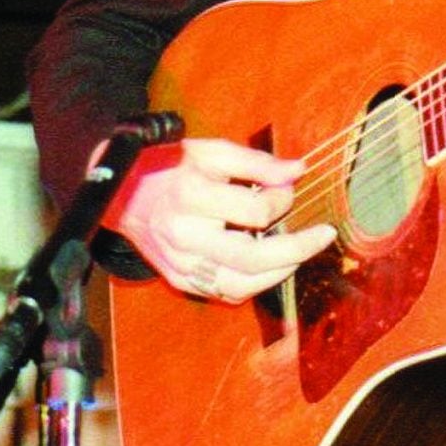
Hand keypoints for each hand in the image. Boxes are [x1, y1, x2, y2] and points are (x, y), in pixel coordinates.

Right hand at [114, 138, 336, 302]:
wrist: (122, 194)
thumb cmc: (169, 168)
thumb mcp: (211, 152)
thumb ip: (256, 162)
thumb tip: (297, 170)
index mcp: (191, 198)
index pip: (253, 212)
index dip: (280, 199)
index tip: (285, 186)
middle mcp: (184, 236)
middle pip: (252, 258)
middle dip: (297, 249)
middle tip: (323, 236)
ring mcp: (181, 264)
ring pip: (242, 284)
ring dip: (279, 270)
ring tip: (297, 252)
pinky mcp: (180, 279)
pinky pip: (226, 293)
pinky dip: (254, 283)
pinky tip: (267, 266)